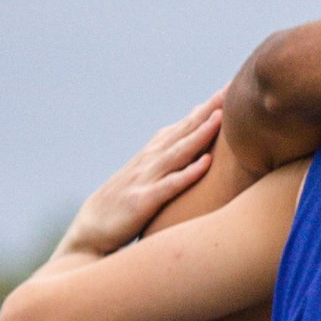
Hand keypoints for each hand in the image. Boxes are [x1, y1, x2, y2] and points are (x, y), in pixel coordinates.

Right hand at [59, 98, 224, 254]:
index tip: (228, 89)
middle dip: (207, 111)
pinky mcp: (143, 201)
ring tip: (220, 117)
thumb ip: (165, 164)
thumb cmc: (123, 206)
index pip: (182, 126)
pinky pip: (170, 185)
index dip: (205, 108)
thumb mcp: (146, 180)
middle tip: (229, 90)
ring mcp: (146, 179)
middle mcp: (149, 161)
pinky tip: (206, 162)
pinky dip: (188, 172)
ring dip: (200, 134)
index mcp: (152, 155)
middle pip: (183, 131)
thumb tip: (189, 150)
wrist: (91, 230)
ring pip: (178, 152)